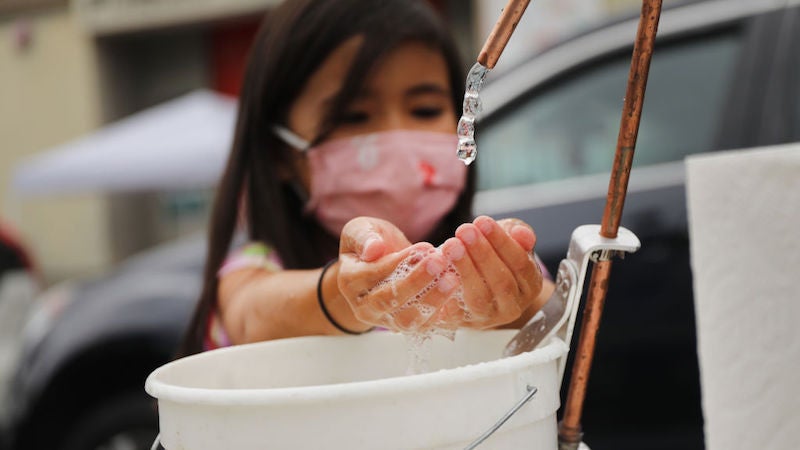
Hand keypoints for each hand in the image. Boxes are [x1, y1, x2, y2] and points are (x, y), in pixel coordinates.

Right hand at [338, 217, 460, 331]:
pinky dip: (441, 310)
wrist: (384, 264)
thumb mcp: (362, 230)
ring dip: (432, 299)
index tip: (423, 247)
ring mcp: (385, 320)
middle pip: (388, 300)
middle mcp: (364, 306)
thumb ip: (364, 236)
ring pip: (407, 319)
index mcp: (349, 280)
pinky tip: (456, 292)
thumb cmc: (374, 244)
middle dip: (417, 281)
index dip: (398, 261)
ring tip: (451, 279)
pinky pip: (424, 326)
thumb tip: (373, 249)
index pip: (373, 274)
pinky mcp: (407, 326)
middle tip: (440, 262)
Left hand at [435, 216, 542, 328]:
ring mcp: (488, 318)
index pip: (520, 263)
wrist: (475, 291)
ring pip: (480, 296)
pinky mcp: (464, 324)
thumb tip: (522, 234)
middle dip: (482, 253)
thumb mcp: (510, 242)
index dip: (502, 242)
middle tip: (464, 230)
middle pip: (502, 282)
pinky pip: (456, 311)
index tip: (483, 221)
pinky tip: (439, 269)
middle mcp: (513, 306)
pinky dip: (447, 290)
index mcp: (530, 285)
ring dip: (465, 269)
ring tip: (451, 246)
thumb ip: (519, 235)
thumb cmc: (495, 260)